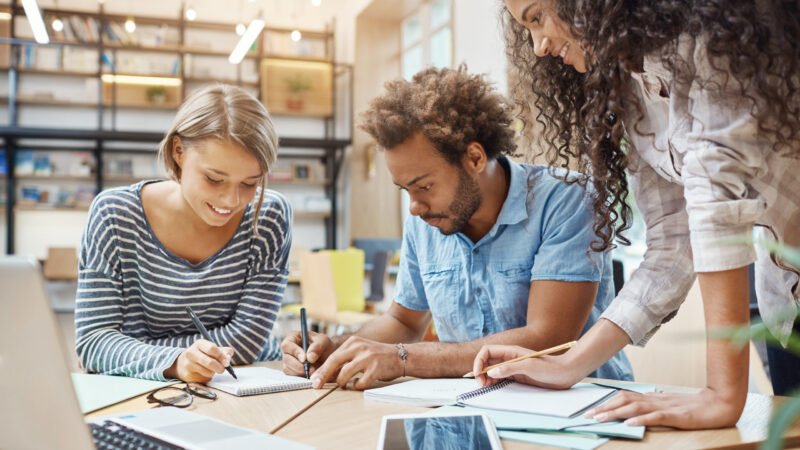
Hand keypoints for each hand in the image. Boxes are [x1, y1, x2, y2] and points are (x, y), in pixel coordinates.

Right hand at [165, 339, 233, 382]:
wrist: (183, 364)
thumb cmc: (204, 355)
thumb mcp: (213, 350)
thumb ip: (224, 352)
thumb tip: (228, 358)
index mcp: (199, 343)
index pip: (212, 348)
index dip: (221, 356)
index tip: (226, 362)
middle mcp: (191, 352)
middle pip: (210, 362)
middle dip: (219, 367)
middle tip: (222, 369)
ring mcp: (188, 364)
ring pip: (207, 372)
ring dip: (213, 373)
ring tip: (211, 370)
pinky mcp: (187, 375)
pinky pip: (203, 379)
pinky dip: (207, 377)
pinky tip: (203, 373)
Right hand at [281, 331, 334, 376]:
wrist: (329, 357)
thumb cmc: (324, 345)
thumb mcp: (324, 341)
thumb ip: (317, 346)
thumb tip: (309, 357)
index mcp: (292, 338)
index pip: (287, 345)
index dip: (295, 352)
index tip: (305, 359)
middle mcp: (288, 350)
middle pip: (286, 359)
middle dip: (299, 366)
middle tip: (311, 368)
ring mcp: (288, 362)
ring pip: (288, 370)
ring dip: (301, 372)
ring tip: (314, 370)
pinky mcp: (291, 372)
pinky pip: (292, 377)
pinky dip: (301, 377)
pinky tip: (311, 375)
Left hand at [312, 336, 402, 389]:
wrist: (401, 356)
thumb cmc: (378, 356)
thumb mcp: (361, 351)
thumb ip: (346, 359)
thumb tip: (327, 374)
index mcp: (353, 342)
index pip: (332, 356)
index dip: (321, 369)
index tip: (313, 379)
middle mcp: (359, 347)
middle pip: (334, 362)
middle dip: (323, 375)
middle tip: (316, 385)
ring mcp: (368, 357)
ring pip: (345, 374)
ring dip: (341, 383)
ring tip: (343, 386)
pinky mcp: (376, 368)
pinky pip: (360, 383)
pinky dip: (356, 386)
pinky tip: (358, 385)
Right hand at [472, 344, 583, 388]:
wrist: (565, 373)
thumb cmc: (550, 368)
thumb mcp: (529, 367)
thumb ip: (509, 368)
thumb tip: (491, 372)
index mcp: (511, 351)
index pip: (487, 351)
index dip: (479, 361)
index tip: (477, 374)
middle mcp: (509, 358)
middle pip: (487, 361)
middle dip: (480, 371)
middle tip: (481, 384)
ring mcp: (513, 367)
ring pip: (492, 370)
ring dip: (485, 377)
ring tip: (485, 386)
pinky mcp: (517, 376)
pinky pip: (500, 377)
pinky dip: (493, 382)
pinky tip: (493, 386)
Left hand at [584, 387, 743, 428]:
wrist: (720, 403)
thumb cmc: (693, 407)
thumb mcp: (668, 406)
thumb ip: (652, 407)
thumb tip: (633, 411)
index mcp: (653, 398)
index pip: (625, 397)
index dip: (607, 402)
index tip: (591, 410)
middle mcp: (655, 400)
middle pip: (625, 400)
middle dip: (605, 408)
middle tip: (588, 416)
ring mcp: (666, 407)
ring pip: (636, 407)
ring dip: (616, 413)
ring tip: (601, 419)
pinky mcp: (677, 415)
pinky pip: (656, 417)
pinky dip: (642, 419)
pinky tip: (630, 423)